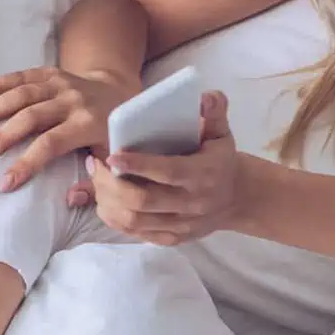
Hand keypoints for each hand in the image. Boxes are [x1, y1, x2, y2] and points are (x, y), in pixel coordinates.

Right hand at [0, 67, 135, 200]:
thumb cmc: (112, 133)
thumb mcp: (112, 160)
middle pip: (30, 117)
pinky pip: (20, 75)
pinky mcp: (50, 72)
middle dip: (2, 137)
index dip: (26, 163)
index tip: (4, 184)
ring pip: (21, 94)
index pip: (50, 144)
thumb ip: (96, 183)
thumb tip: (70, 199)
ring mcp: (60, 82)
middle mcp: (72, 100)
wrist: (121, 91)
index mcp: (87, 123)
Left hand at [89, 91, 240, 244]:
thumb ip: (215, 110)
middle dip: (111, 184)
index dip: (138, 165)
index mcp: (204, 175)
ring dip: (108, 201)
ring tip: (97, 180)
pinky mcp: (173, 238)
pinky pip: (137, 233)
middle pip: (143, 201)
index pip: (168, 172)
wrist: (237, 197)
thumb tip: (204, 96)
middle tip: (96, 164)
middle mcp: (193, 204)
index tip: (112, 155)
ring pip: (135, 220)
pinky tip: (105, 201)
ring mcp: (182, 225)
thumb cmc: (220, 159)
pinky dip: (114, 219)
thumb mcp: (222, 132)